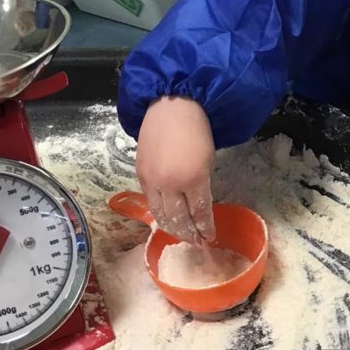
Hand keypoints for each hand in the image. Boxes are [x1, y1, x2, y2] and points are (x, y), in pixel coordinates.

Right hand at [135, 96, 215, 243]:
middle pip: (177, 219)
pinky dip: (159, 212)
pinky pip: (150, 201)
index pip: (199, 213)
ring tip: (181, 234)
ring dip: (171, 228)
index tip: (209, 237)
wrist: (171, 106)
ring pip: (159, 214)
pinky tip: (166, 216)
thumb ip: (202, 185)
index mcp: (192, 179)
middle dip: (188, 233)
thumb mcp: (208, 159)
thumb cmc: (197, 129)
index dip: (205, 228)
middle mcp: (169, 184)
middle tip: (196, 242)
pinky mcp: (140, 174)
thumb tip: (198, 205)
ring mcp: (151, 180)